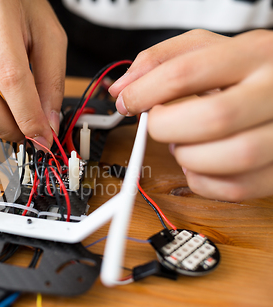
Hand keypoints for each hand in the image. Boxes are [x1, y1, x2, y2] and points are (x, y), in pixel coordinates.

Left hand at [109, 29, 272, 200]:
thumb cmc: (248, 70)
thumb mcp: (210, 48)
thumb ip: (163, 60)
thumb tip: (122, 90)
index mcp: (254, 54)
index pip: (186, 73)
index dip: (143, 92)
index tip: (127, 101)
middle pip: (211, 118)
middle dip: (166, 128)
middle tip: (159, 124)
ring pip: (232, 157)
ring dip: (188, 157)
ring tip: (184, 144)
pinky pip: (237, 187)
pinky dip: (204, 182)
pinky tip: (200, 164)